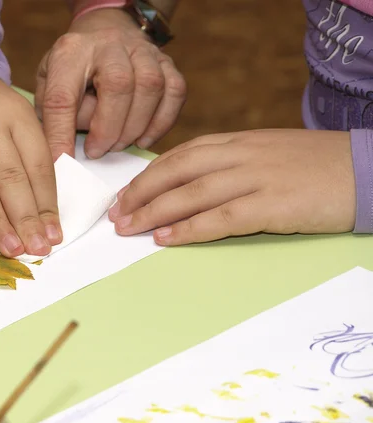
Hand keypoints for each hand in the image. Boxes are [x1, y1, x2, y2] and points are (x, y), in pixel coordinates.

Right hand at [0, 69, 62, 256]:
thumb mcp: (14, 118)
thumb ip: (29, 157)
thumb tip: (45, 213)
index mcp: (15, 113)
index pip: (37, 164)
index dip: (47, 204)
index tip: (54, 234)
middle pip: (9, 177)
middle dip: (26, 219)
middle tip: (37, 249)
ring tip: (12, 250)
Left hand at [35, 8, 185, 159]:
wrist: (105, 29)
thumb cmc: (73, 68)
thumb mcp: (48, 85)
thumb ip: (53, 116)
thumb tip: (65, 154)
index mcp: (70, 51)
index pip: (62, 97)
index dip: (61, 134)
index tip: (62, 162)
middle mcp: (108, 44)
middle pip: (118, 84)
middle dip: (108, 129)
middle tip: (97, 151)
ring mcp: (141, 49)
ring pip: (150, 86)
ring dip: (135, 126)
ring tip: (119, 144)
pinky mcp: (166, 61)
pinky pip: (174, 91)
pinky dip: (161, 122)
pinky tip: (143, 138)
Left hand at [108, 129, 355, 244]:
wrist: (365, 170)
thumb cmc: (313, 166)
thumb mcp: (265, 153)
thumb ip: (229, 163)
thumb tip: (190, 185)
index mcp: (237, 141)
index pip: (179, 155)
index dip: (147, 175)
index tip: (124, 194)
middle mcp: (240, 155)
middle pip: (176, 171)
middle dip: (140, 193)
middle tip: (115, 215)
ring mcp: (255, 178)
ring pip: (191, 193)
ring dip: (154, 212)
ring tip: (128, 229)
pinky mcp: (272, 204)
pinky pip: (221, 217)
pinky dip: (189, 229)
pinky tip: (166, 239)